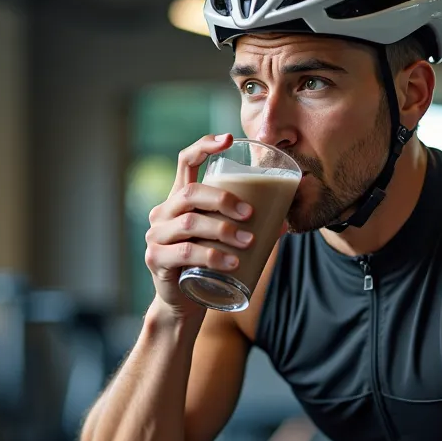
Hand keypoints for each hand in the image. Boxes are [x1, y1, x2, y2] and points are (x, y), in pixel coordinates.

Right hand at [145, 133, 255, 314]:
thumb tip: (285, 220)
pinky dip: (212, 256)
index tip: (228, 138)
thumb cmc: (207, 264)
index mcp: (178, 199)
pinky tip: (232, 263)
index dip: (204, 146)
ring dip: (224, 231)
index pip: (185, 162)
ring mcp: (156, 235)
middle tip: (251, 214)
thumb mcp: (223, 239)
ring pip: (191, 224)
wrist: (183, 302)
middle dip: (224, 200)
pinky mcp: (156, 258)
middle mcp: (163, 212)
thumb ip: (244, 226)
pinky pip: (186, 253)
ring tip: (249, 242)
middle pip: (190, 193)